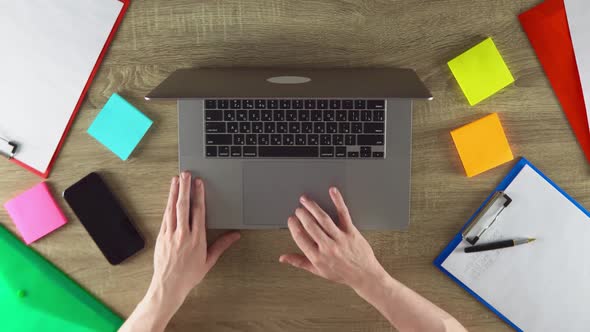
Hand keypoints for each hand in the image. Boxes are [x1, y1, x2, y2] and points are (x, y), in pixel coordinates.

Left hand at [149, 172, 240, 306]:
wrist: (168, 285)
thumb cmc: (189, 275)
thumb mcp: (209, 260)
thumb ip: (222, 245)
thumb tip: (235, 235)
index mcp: (197, 239)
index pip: (198, 211)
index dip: (199, 195)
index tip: (199, 183)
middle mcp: (183, 234)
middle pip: (184, 206)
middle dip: (185, 188)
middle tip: (186, 174)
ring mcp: (170, 234)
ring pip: (172, 209)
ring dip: (174, 192)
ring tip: (176, 180)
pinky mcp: (161, 236)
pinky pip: (165, 217)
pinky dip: (167, 205)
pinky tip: (169, 197)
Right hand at [279, 187, 387, 292]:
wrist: (365, 275)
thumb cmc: (342, 273)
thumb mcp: (318, 271)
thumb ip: (299, 262)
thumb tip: (283, 258)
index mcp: (317, 257)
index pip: (300, 238)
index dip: (293, 227)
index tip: (291, 220)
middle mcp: (328, 247)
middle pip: (310, 226)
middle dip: (302, 214)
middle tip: (298, 208)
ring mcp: (340, 238)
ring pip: (323, 219)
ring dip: (312, 207)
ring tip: (306, 200)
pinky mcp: (351, 231)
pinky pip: (343, 214)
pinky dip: (338, 201)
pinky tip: (332, 192)